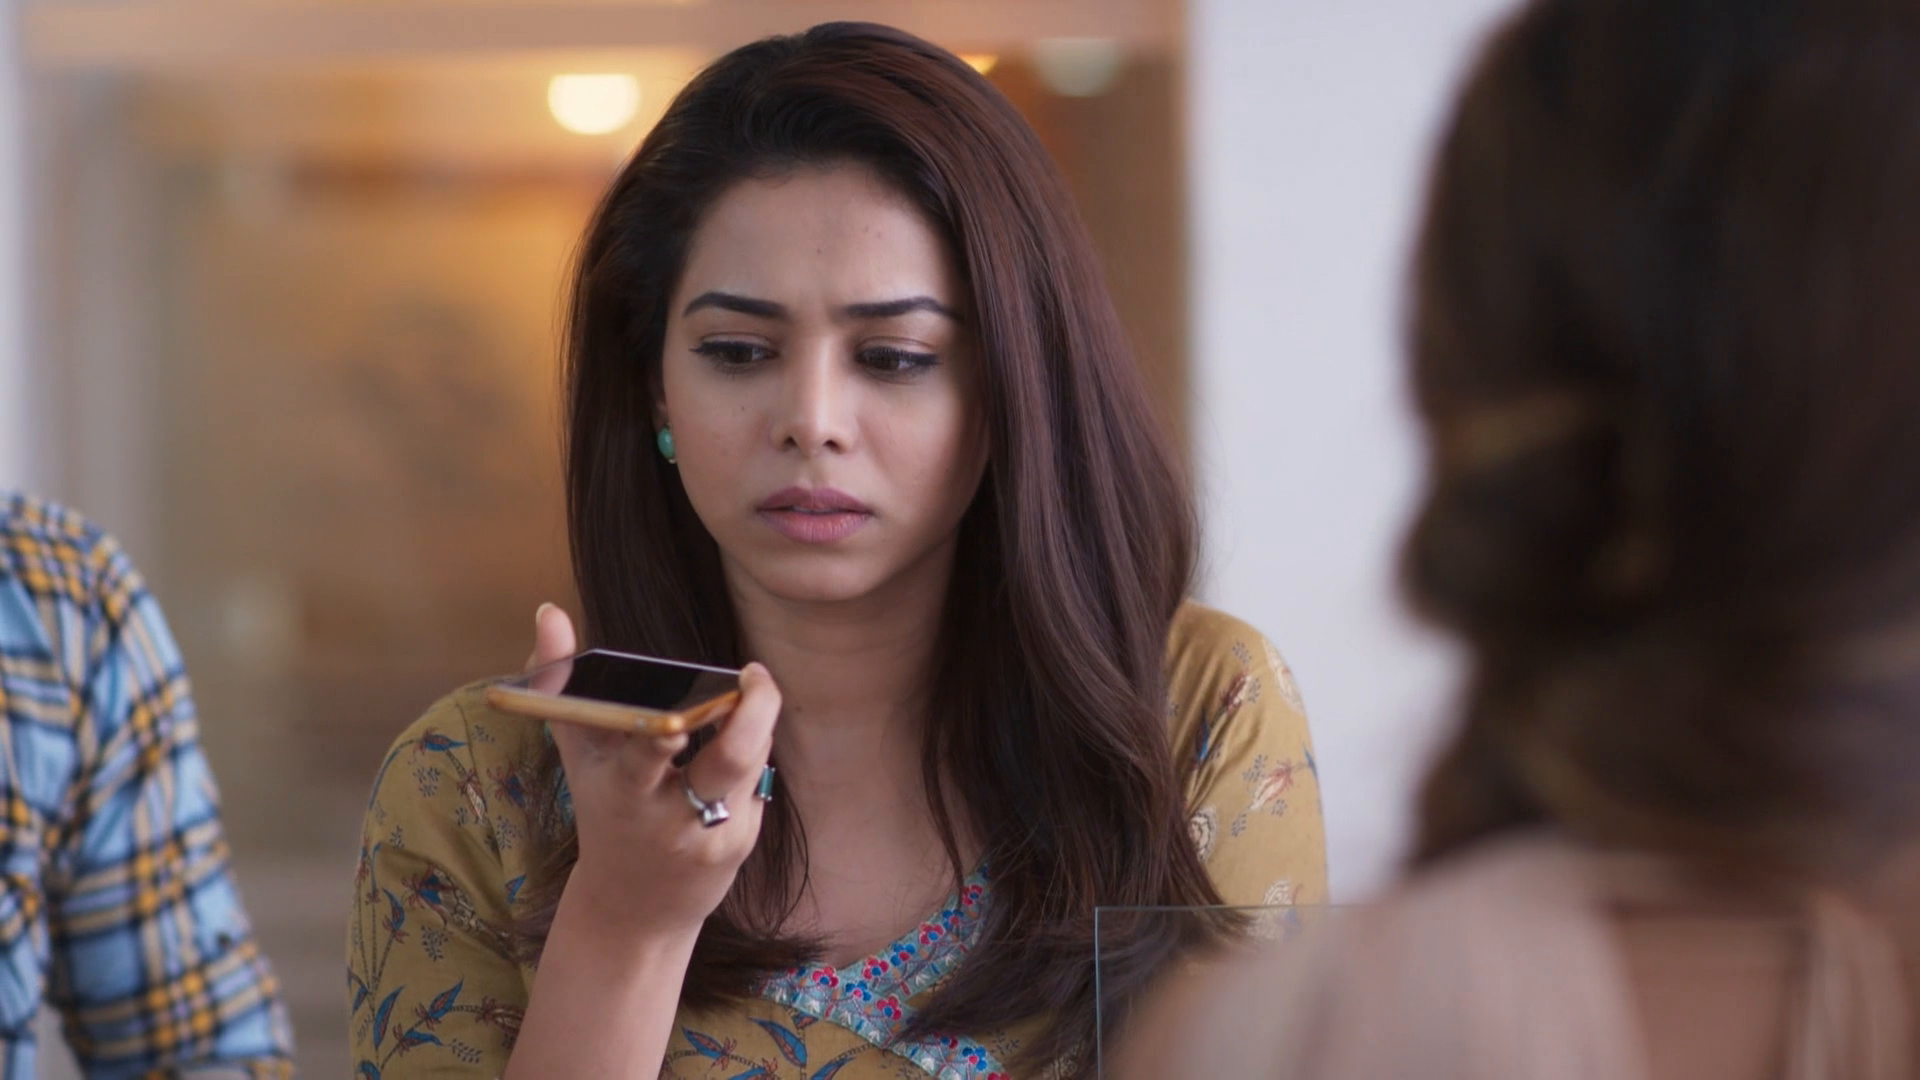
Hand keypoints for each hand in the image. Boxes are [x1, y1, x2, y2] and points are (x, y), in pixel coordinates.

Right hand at [523, 603, 780, 938]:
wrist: (633, 907)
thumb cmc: (604, 810)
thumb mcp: (577, 753)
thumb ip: (559, 682)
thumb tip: (550, 612)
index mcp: (621, 788)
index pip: (646, 756)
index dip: (665, 734)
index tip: (678, 711)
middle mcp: (670, 814)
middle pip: (728, 761)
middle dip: (750, 715)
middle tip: (753, 677)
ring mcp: (712, 831)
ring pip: (751, 762)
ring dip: (753, 723)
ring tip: (744, 696)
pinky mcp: (741, 842)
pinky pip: (758, 781)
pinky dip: (750, 755)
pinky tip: (734, 748)